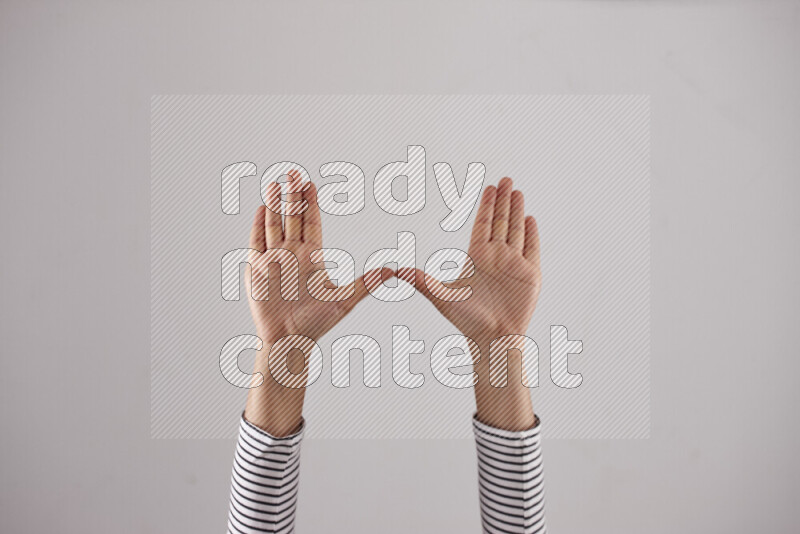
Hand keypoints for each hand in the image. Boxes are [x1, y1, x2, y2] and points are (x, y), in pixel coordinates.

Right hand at [244, 172, 390, 434]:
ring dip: (274, 205)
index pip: (311, 223)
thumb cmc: (317, 323)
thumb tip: (393, 270)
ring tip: (275, 183)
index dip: (311, 203)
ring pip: (274, 225)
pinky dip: (259, 226)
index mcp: (312, 257)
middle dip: (292, 195)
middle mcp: (292, 254)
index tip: (311, 183)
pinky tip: (261, 209)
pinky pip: (257, 243)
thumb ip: (367, 283)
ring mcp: (274, 260)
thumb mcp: (345, 300)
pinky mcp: (257, 270)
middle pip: (292, 218)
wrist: (289, 340)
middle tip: (292, 173)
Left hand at [399, 177, 541, 429]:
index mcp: (477, 257)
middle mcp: (496, 257)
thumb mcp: (441, 296)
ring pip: (516, 230)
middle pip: (500, 222)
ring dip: (517, 211)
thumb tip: (395, 270)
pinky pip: (532, 249)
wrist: (493, 338)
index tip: (488, 187)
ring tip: (517, 191)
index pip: (482, 225)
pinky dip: (531, 234)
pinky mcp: (530, 274)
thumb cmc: (467, 321)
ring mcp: (514, 264)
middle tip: (505, 179)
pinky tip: (530, 219)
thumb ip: (421, 281)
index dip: (486, 206)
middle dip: (504, 200)